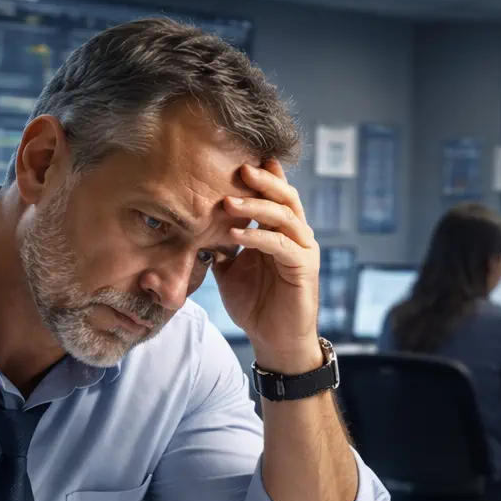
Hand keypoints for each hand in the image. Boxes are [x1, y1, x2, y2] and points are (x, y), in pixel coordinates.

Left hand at [215, 161, 322, 374]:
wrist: (274, 342)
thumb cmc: (255, 305)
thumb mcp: (230, 270)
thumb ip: (221, 246)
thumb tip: (195, 228)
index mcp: (280, 231)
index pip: (274, 195)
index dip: (262, 176)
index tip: (238, 157)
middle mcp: (296, 235)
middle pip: (285, 196)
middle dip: (263, 180)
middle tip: (239, 168)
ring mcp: (304, 250)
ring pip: (285, 216)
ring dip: (256, 207)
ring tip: (228, 202)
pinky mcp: (304, 268)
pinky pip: (282, 245)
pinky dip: (259, 237)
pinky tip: (236, 235)